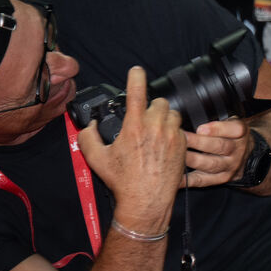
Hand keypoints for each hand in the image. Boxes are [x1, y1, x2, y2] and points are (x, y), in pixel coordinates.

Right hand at [78, 67, 185, 225]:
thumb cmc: (123, 181)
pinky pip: (180, 129)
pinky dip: (172, 132)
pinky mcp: (183, 144)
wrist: (146, 200)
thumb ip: (88, 137)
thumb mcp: (96, 158)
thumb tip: (89, 126)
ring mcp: (172, 135)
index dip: (136, 77)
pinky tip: (163, 144)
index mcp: (135, 126)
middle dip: (151, 107)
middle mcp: (156, 127)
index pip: (137, 92)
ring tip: (154, 131)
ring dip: (164, 118)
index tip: (136, 70)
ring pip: (172, 113)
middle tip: (143, 120)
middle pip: (159, 102)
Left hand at [182, 118, 250, 187]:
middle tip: (182, 138)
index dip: (218, 129)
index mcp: (240, 133)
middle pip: (220, 146)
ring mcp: (230, 166)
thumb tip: (193, 113)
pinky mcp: (221, 178)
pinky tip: (176, 177)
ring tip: (177, 155)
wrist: (245, 154)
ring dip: (193, 160)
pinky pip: (204, 180)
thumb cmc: (229, 134)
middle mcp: (237, 150)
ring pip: (212, 164)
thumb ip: (217, 117)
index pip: (236, 129)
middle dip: (199, 143)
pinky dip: (188, 180)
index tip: (200, 128)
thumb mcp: (230, 121)